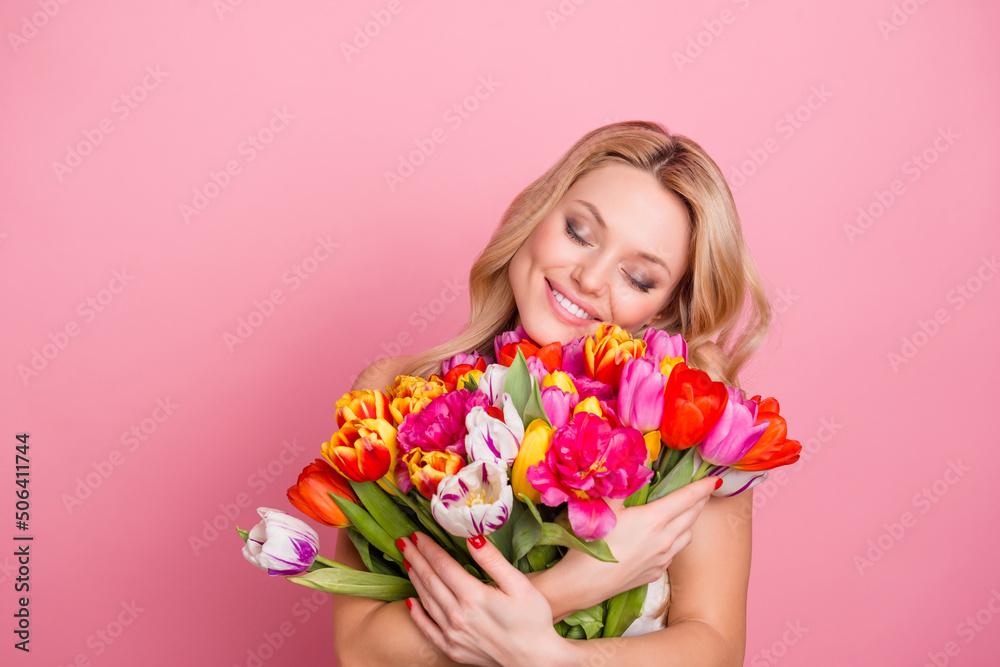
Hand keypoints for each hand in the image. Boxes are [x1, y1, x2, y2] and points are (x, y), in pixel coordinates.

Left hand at [400, 531, 565, 666]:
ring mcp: (453, 634)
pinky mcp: (453, 649)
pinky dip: (416, 614)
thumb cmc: (533, 620)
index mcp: (473, 596)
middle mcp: (457, 615)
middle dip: (415, 558)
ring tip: (407, 562)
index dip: (428, 548)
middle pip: (430, 580)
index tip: (417, 535)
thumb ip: (493, 560)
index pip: (442, 565)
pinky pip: (427, 629)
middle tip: (403, 542)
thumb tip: (472, 537)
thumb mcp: (519, 584)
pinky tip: (410, 601)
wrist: (536, 660)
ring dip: (414, 579)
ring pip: (426, 601)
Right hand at [539, 475, 717, 613]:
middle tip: (703, 491)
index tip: (714, 480)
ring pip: (687, 536)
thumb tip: (628, 465)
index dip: (702, 487)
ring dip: (689, 522)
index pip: (687, 498)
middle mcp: (665, 539)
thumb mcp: (604, 506)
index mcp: (654, 519)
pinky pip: (674, 553)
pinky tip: (663, 538)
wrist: (583, 583)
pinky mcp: (655, 573)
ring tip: (684, 513)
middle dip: (699, 501)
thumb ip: (620, 485)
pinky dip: (675, 541)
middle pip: (692, 516)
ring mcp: (662, 558)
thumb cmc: (591, 543)